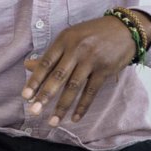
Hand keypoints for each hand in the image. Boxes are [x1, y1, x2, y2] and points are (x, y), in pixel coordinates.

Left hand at [21, 15, 136, 124]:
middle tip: (34, 111)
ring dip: (62, 106)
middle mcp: (78, 49)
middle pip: (58, 76)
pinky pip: (91, 91)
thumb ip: (52, 54)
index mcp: (65, 39)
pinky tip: (75, 118)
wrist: (125, 29)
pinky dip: (83, 106)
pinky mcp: (106, 69)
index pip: (46, 63)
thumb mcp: (71, 38)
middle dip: (45, 96)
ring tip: (53, 121)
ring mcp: (92, 59)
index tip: (25, 96)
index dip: (35, 80)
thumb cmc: (94, 34)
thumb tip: (27, 65)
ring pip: (74, 86)